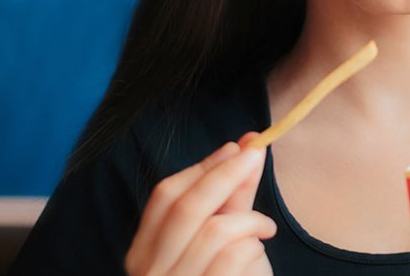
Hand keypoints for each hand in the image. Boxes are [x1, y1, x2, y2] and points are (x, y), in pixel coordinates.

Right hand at [125, 132, 275, 275]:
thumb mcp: (221, 241)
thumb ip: (232, 199)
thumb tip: (250, 147)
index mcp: (143, 253)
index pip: (164, 197)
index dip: (202, 167)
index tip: (236, 147)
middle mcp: (149, 273)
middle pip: (187, 206)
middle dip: (226, 173)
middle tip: (257, 154)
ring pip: (215, 230)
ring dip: (250, 220)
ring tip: (265, 228)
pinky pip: (234, 257)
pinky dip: (255, 245)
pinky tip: (262, 248)